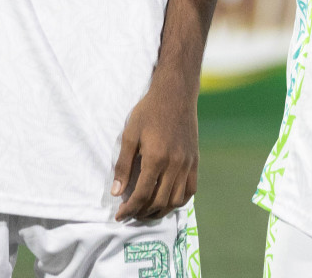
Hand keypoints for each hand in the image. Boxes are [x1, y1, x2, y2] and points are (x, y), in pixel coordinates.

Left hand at [111, 71, 198, 221]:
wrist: (176, 94)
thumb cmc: (149, 112)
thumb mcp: (129, 136)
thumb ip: (123, 166)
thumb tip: (116, 193)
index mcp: (156, 158)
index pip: (142, 195)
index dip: (129, 210)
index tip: (119, 216)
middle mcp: (174, 164)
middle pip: (159, 201)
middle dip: (142, 213)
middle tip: (130, 214)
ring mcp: (187, 163)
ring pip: (176, 200)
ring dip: (161, 210)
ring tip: (147, 211)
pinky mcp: (195, 160)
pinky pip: (191, 189)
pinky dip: (179, 200)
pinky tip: (168, 200)